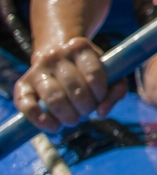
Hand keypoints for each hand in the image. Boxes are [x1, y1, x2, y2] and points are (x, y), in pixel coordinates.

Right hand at [12, 37, 126, 130]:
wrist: (56, 58)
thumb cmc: (87, 70)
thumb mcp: (108, 72)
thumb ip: (115, 90)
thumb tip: (102, 112)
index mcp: (80, 47)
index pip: (94, 73)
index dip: (101, 93)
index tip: (101, 100)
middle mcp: (56, 55)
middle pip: (74, 88)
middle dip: (85, 107)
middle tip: (86, 112)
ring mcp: (37, 69)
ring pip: (53, 97)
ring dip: (67, 115)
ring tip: (74, 120)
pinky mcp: (22, 85)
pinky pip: (26, 104)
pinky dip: (40, 119)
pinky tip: (54, 127)